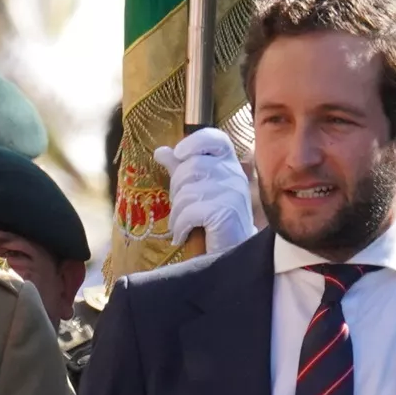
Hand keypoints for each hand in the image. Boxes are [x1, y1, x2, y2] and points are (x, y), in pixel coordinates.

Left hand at [152, 128, 253, 255]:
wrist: (230, 254)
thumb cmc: (212, 222)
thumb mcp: (196, 190)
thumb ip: (180, 168)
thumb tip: (161, 151)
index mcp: (228, 165)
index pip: (215, 140)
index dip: (194, 142)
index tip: (179, 154)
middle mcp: (234, 175)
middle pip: (192, 166)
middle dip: (176, 189)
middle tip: (179, 209)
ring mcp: (233, 193)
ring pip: (188, 191)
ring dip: (177, 213)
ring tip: (181, 226)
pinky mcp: (227, 212)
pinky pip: (191, 211)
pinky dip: (180, 226)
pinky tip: (181, 236)